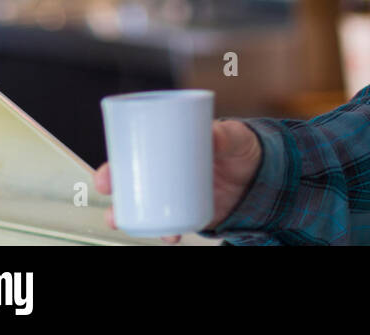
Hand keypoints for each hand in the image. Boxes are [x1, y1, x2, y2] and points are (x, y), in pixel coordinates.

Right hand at [94, 119, 262, 242]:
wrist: (264, 174)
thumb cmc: (241, 147)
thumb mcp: (234, 136)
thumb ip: (225, 134)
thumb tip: (213, 136)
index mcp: (170, 148)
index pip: (133, 154)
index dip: (114, 165)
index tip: (106, 175)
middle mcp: (168, 172)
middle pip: (131, 185)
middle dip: (116, 196)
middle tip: (113, 202)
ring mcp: (177, 194)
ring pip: (144, 208)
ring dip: (130, 219)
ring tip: (129, 224)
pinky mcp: (190, 211)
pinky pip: (170, 224)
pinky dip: (165, 232)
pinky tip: (169, 235)